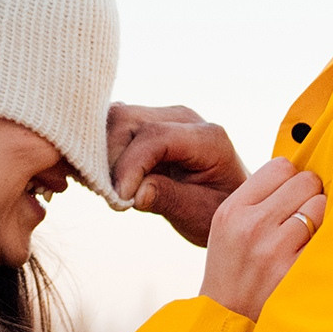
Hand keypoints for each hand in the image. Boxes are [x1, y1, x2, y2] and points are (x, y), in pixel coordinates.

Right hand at [107, 103, 247, 246]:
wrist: (229, 204)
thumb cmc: (216, 211)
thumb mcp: (199, 214)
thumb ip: (168, 199)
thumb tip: (133, 193)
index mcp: (207, 137)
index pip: (155, 136)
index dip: (130, 165)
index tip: (119, 198)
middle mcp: (184, 118)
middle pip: (128, 121)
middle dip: (111, 159)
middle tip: (113, 198)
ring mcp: (164, 117)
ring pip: (115, 120)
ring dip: (104, 154)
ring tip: (110, 189)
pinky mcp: (147, 123)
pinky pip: (115, 127)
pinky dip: (104, 150)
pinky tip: (108, 177)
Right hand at [198, 157, 323, 318]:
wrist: (228, 318)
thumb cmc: (234, 268)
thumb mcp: (228, 226)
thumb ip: (258, 198)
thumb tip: (302, 173)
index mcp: (233, 209)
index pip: (280, 166)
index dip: (291, 179)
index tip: (289, 196)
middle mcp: (252, 225)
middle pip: (305, 181)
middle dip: (309, 195)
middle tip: (302, 216)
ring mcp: (275, 249)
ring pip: (320, 205)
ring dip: (320, 218)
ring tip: (306, 236)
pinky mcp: (295, 271)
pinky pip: (327, 236)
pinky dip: (326, 241)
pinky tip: (313, 252)